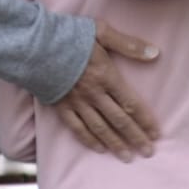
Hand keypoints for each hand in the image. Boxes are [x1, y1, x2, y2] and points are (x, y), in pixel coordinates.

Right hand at [55, 24, 160, 159]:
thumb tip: (155, 54)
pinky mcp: (60, 107)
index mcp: (106, 76)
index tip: (156, 134)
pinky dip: (89, 140)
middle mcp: (94, 94)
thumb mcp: (102, 32)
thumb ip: (129, 44)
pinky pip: (77, 128)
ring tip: (127, 157)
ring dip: (115, 144)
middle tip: (148, 152)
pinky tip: (99, 149)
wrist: (33, 44)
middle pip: (119, 120)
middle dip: (135, 137)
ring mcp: (76, 103)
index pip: (131, 104)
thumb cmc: (69, 35)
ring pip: (100, 128)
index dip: (145, 120)